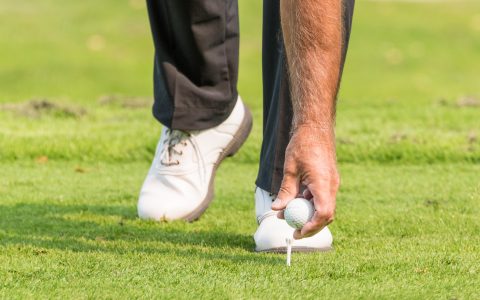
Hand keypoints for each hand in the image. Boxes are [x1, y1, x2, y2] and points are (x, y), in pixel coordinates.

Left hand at [272, 125, 339, 239]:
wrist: (316, 127)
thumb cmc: (303, 144)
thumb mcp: (290, 169)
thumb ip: (285, 190)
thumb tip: (277, 209)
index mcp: (323, 183)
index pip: (323, 213)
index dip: (312, 226)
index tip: (298, 231)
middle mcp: (331, 185)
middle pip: (325, 215)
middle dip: (310, 226)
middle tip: (293, 232)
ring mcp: (331, 183)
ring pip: (323, 207)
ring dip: (307, 214)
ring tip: (285, 214)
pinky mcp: (328, 180)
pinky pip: (321, 198)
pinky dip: (309, 203)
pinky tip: (294, 199)